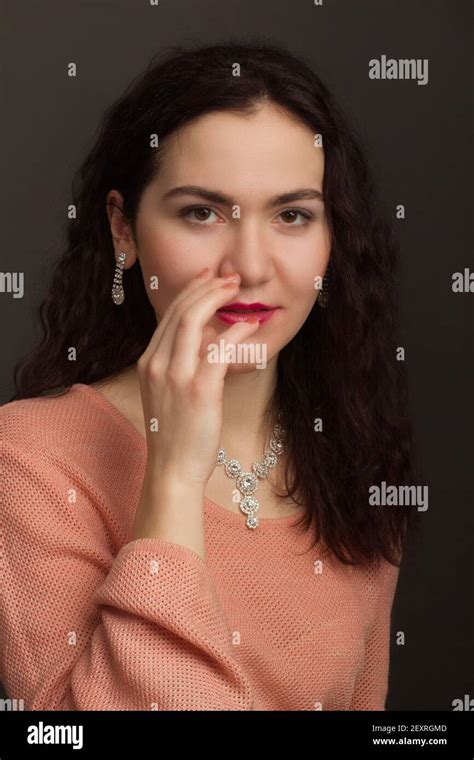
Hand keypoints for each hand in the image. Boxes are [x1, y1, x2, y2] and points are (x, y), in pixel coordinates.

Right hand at [136, 268, 260, 489]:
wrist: (172, 469)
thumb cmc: (175, 434)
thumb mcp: (168, 393)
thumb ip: (182, 365)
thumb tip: (210, 340)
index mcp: (148, 363)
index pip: (168, 316)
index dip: (190, 291)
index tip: (208, 278)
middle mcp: (156, 364)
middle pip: (180, 311)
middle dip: (205, 287)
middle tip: (227, 276)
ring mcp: (175, 376)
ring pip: (193, 321)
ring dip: (216, 298)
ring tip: (235, 289)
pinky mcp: (199, 390)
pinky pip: (218, 350)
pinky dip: (235, 332)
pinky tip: (250, 325)